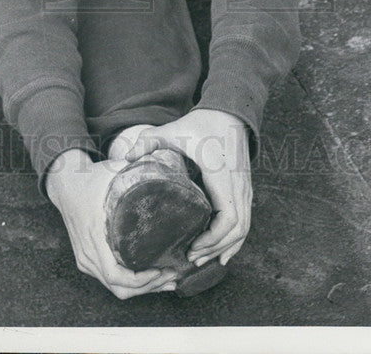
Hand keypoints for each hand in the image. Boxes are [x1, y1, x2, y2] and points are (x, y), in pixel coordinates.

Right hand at [45, 149, 179, 298]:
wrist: (66, 184)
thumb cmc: (92, 178)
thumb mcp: (114, 172)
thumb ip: (140, 169)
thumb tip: (170, 166)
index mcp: (95, 235)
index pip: (116, 274)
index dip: (141, 280)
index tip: (162, 270)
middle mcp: (88, 253)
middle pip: (119, 288)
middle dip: (150, 287)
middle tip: (174, 276)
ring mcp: (86, 259)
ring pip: (115, 288)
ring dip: (143, 288)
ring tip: (168, 279)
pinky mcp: (87, 260)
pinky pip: (109, 280)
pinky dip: (131, 284)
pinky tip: (150, 277)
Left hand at [124, 109, 251, 266]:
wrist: (229, 112)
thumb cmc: (200, 124)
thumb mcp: (174, 130)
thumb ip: (148, 141)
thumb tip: (125, 159)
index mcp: (221, 174)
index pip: (228, 216)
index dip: (213, 238)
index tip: (192, 246)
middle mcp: (238, 184)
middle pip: (237, 229)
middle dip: (215, 248)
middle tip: (190, 258)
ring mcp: (245, 188)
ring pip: (244, 227)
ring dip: (225, 246)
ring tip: (201, 258)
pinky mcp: (245, 189)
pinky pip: (246, 220)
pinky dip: (235, 239)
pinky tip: (222, 252)